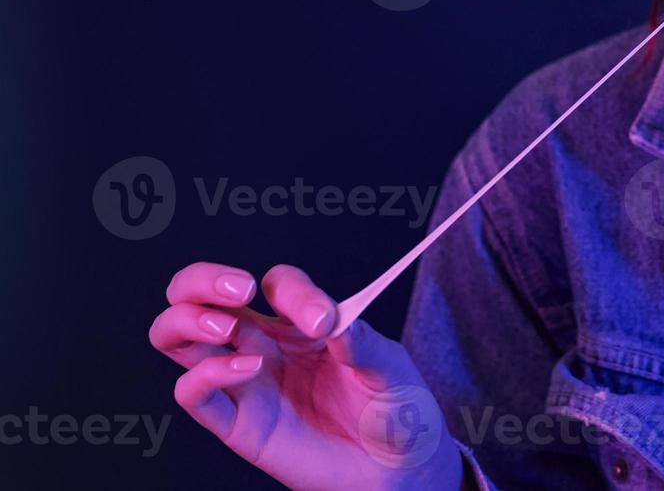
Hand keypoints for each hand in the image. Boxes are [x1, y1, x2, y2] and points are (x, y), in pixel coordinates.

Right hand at [150, 262, 465, 489]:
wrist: (399, 468)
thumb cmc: (395, 409)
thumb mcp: (388, 365)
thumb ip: (358, 340)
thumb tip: (326, 317)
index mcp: (301, 322)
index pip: (276, 283)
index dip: (292, 291)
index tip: (322, 318)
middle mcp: (264, 345)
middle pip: (200, 295)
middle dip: (202, 280)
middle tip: (237, 291)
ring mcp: (246, 382)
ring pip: (179, 339)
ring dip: (187, 320)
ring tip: (224, 327)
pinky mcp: (237, 423)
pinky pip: (193, 394)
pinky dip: (206, 374)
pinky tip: (246, 371)